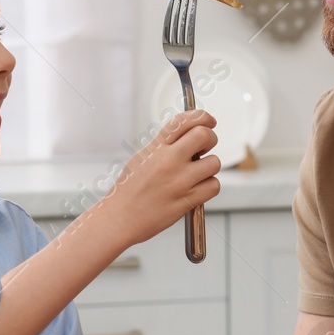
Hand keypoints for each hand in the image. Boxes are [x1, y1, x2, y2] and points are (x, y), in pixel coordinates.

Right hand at [100, 110, 220, 244]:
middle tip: (204, 148)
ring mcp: (179, 181)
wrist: (119, 218)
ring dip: (209, 167)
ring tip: (197, 174)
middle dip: (210, 139)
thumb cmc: (128, 191)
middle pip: (204, 135)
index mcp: (155, 148)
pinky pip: (213, 186)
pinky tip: (197, 189)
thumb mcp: (141, 158)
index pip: (183, 120)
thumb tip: (185, 135)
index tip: (208, 121)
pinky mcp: (186, 200)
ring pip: (214, 162)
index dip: (202, 116)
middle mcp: (168, 161)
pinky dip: (209, 186)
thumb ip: (163, 145)